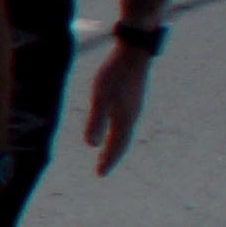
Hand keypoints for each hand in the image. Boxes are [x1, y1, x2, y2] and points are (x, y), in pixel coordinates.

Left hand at [77, 34, 152, 176]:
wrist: (134, 52)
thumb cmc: (114, 74)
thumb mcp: (99, 97)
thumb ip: (95, 120)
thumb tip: (90, 145)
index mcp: (124, 119)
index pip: (115, 145)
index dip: (108, 160)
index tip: (100, 174)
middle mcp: (132, 116)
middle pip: (121, 141)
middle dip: (111, 155)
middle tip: (102, 169)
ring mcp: (135, 106)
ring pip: (125, 131)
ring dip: (115, 144)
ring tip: (107, 153)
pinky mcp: (133, 98)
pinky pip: (126, 121)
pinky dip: (119, 131)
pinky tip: (115, 128)